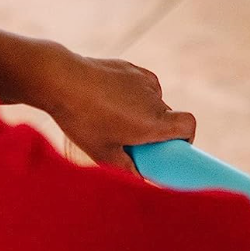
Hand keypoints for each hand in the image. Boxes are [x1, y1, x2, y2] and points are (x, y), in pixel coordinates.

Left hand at [0, 28, 194, 172]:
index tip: (172, 146)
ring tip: (117, 118)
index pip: (189, 125)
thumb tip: (142, 182)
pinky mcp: (131, 68)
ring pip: (154, 101)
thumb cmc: (82, 120)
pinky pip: (143, 86)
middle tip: (134, 139)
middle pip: (169, 116)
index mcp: (152, 122)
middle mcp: (153, 99)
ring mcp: (142, 81)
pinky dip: (136, 95)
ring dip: (144, 111)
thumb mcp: (103, 154)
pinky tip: (114, 99)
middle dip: (157, 129)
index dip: (187, 137)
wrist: (60, 80)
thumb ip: (127, 170)